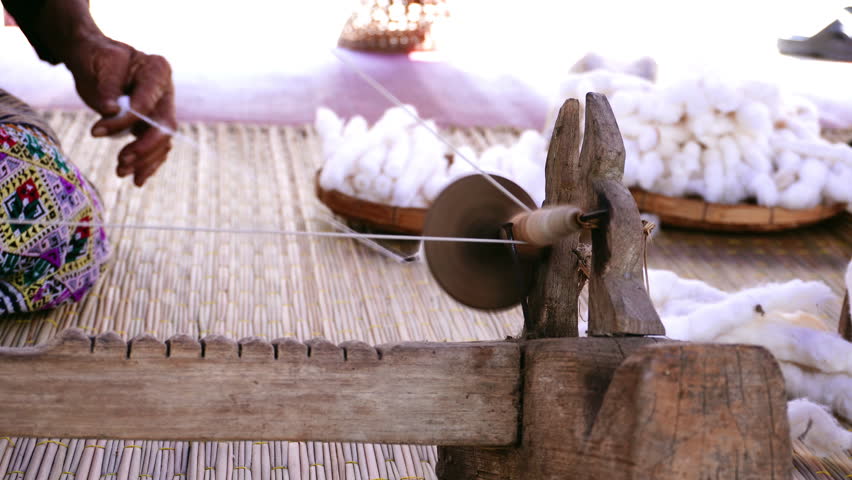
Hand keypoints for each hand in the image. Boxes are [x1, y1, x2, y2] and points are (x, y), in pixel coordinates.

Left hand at [64, 35, 175, 185]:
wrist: (95, 62)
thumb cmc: (97, 57)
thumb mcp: (99, 65)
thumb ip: (107, 86)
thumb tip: (110, 110)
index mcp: (158, 71)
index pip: (148, 103)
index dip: (127, 121)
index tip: (97, 131)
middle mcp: (166, 92)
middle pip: (163, 127)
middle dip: (143, 147)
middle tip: (121, 161)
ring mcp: (161, 110)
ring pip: (162, 142)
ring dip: (144, 161)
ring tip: (121, 172)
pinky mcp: (152, 125)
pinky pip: (156, 148)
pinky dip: (148, 164)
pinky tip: (137, 179)